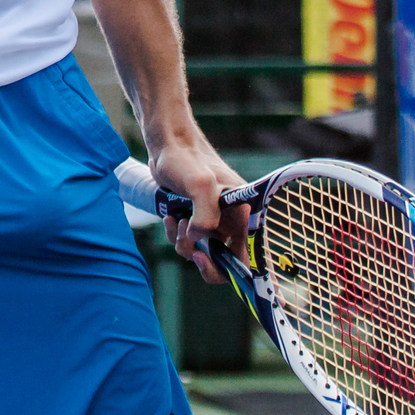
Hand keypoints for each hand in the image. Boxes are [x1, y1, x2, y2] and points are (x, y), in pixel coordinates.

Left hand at [149, 135, 250, 286]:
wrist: (167, 145)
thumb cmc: (186, 159)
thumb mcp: (200, 184)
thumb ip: (205, 215)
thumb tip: (198, 238)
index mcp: (242, 214)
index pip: (246, 257)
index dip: (229, 268)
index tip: (204, 259)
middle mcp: (231, 220)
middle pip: (223, 261)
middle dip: (203, 258)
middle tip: (191, 248)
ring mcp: (213, 221)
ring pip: (202, 252)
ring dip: (185, 243)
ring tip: (177, 220)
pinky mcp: (195, 220)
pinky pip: (187, 241)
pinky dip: (175, 235)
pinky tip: (170, 217)